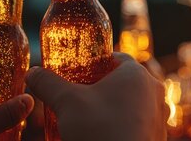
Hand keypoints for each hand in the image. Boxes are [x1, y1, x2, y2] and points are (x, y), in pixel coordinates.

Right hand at [27, 52, 166, 140]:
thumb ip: (48, 83)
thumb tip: (32, 73)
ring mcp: (159, 117)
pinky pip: (137, 125)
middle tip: (80, 96)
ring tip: (90, 118)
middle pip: (124, 81)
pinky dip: (122, 126)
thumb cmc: (100, 130)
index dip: (95, 63)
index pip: (115, 58)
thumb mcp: (66, 102)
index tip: (78, 71)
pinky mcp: (156, 137)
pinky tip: (104, 135)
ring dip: (113, 108)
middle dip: (101, 87)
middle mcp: (153, 92)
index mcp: (137, 74)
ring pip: (132, 104)